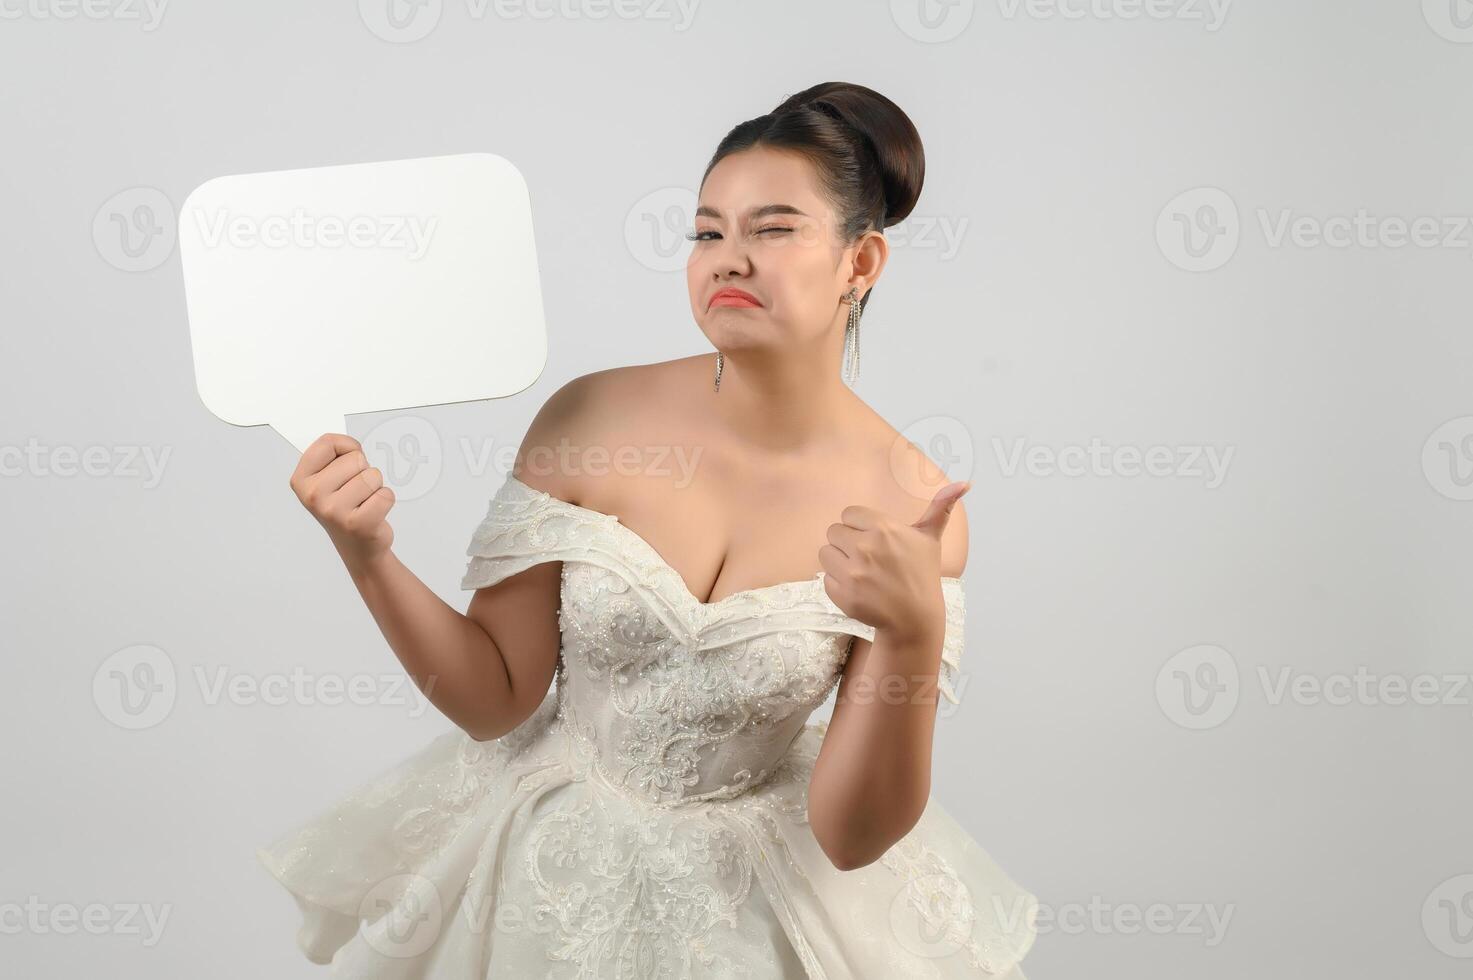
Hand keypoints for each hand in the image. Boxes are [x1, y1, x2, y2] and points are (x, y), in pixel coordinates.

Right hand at [288, 433, 395, 572]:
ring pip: (373, 476)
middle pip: (356, 459)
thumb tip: (348, 443)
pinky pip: (385, 494)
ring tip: (363, 501)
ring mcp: (334, 511)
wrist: (358, 546)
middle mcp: (313, 495)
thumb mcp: (327, 478)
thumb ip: (334, 455)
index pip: (328, 442)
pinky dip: (385, 500)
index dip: (347, 447)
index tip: (346, 461)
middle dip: (362, 471)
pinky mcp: (358, 523)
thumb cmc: (344, 507)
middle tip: (355, 491)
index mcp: (302, 479)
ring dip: (375, 487)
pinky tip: (372, 512)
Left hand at [818, 481, 970, 640]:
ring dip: (838, 562)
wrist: (914, 618)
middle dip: (847, 543)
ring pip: (826, 553)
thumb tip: (965, 482)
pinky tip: (858, 589)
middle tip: (868, 559)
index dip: (858, 526)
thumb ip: (941, 507)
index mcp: (884, 529)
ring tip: (861, 573)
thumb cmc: (921, 574)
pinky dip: (837, 584)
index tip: (873, 540)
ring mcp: (853, 573)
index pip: (848, 514)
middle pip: (834, 532)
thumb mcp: (930, 539)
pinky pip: (825, 578)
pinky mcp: (843, 594)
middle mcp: (866, 548)